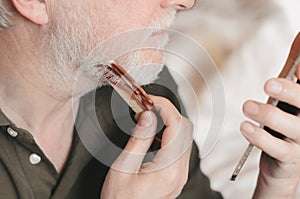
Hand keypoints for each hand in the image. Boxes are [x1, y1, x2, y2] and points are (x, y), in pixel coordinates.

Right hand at [101, 96, 192, 198]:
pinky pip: (179, 148)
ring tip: (147, 118)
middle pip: (186, 130)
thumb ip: (139, 139)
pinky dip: (168, 135)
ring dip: (169, 122)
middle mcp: (179, 172)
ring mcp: (179, 175)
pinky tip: (152, 134)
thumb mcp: (123, 168)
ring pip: (184, 138)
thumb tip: (149, 116)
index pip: (177, 126)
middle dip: (168, 112)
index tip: (149, 100)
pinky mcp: (175, 176)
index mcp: (168, 170)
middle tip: (147, 107)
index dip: (165, 107)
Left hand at [240, 67, 299, 197]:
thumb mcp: (287, 94)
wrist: (282, 162)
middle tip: (268, 84)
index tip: (294, 67)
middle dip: (290, 92)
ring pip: (294, 127)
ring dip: (268, 115)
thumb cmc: (284, 121)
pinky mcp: (291, 158)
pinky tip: (245, 127)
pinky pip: (277, 149)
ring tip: (247, 107)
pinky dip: (259, 137)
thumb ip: (293, 69)